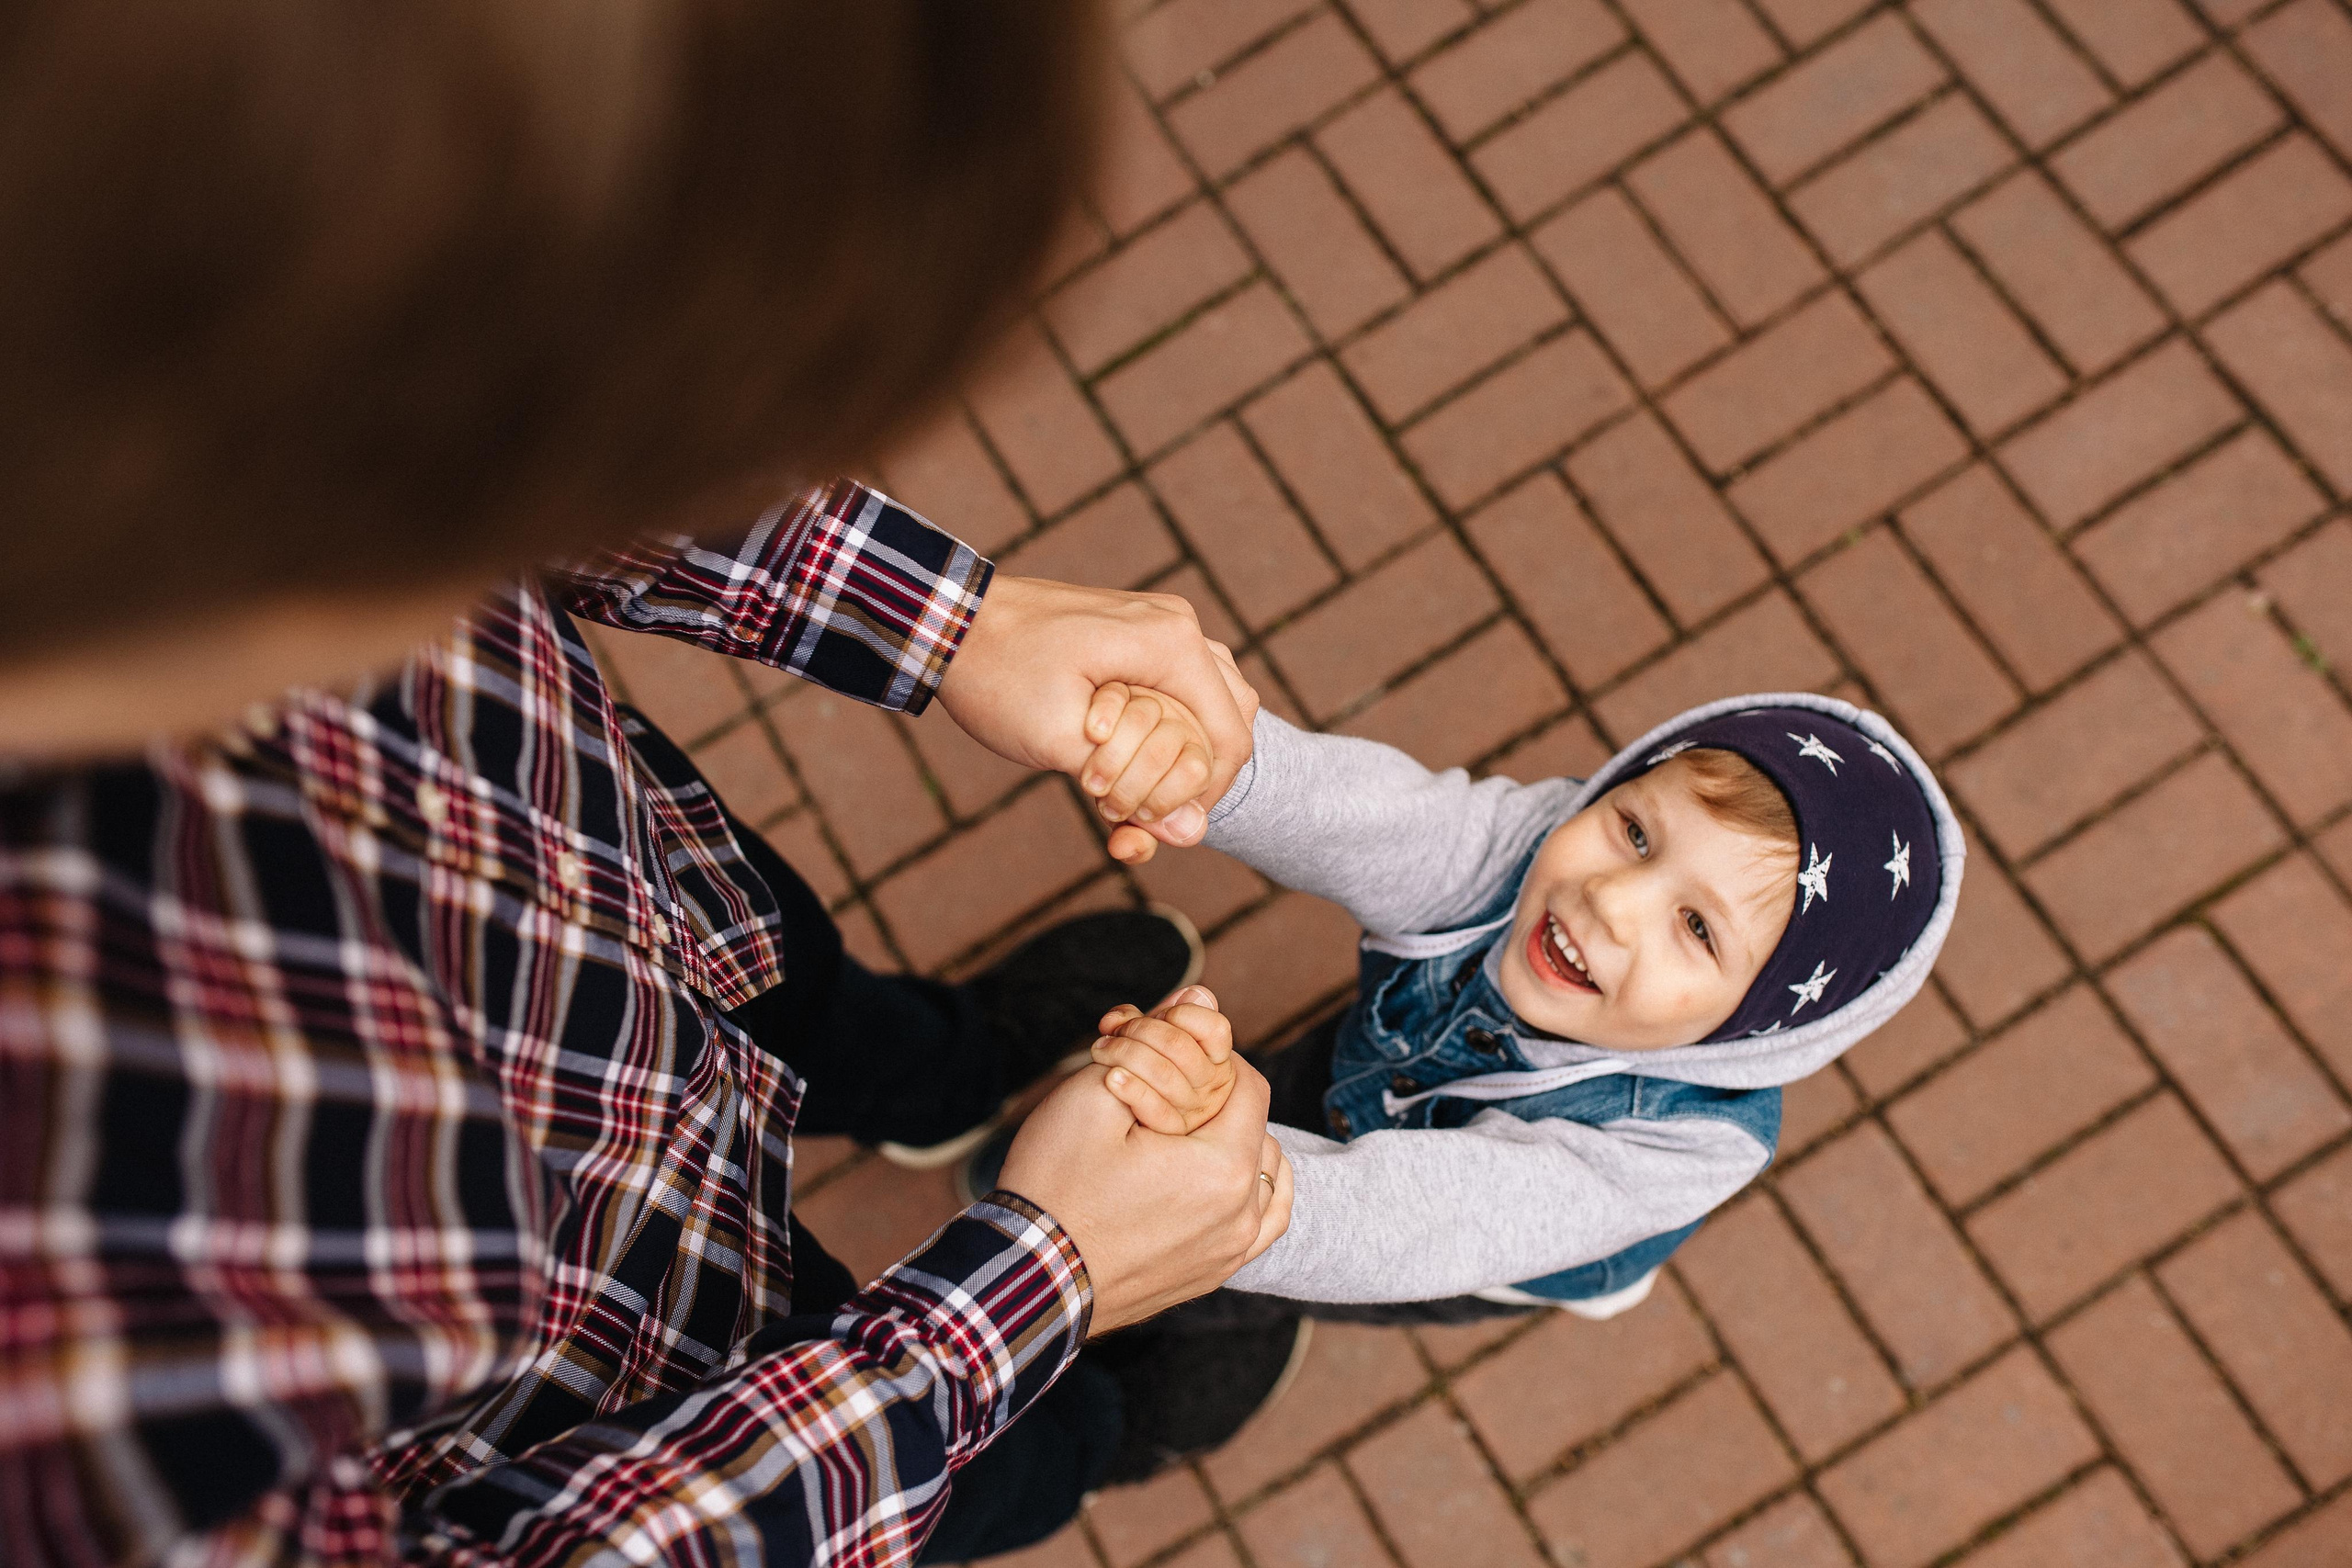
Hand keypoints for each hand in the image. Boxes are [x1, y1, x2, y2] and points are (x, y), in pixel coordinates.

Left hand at [936, 577, 1258, 850]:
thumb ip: (1134, 790)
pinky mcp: (1137, 632)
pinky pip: (1180, 685)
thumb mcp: (1061, 744)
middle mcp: (1177, 626)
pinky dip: (1166, 725)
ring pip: (1210, 702)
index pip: (1231, 738)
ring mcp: (1159, 624)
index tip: (1159, 823)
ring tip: (1134, 781)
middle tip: (1144, 804)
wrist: (948, 621)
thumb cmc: (999, 677)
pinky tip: (1125, 753)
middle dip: (1196, 773)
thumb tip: (1192, 836)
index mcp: (1171, 646)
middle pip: (1232, 718)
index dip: (1206, 795)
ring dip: (1182, 750)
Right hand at [995, 1052, 1290, 1333]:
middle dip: (1216, 1102)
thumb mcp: (1093, 1091)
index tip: (1167, 1058)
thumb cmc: (1055, 1184)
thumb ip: (1155, 1039)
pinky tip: (1221, 1178)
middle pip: (1255, 1127)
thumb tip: (1200, 998)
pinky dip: (1252, 1193)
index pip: (1246, 1083)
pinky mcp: (1211, 1276)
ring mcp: (1230, 1253)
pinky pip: (1261, 1224)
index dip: (1209, 1058)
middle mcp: (1242, 1216)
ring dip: (1237, 1145)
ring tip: (1186, 1131)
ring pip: (1267, 1176)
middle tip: (1163, 1095)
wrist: (1027, 1279)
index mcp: (1224, 1169)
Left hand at [1093, 985, 1237, 1133]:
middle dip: (1140, 1029)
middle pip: (1181, 1046)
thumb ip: (1164, 1016)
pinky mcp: (1173, 1131)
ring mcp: (1195, 1110)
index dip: (1181, 1014)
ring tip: (1100, 1048)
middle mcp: (1213, 1083)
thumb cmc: (1142, 1065)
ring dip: (1124, 1054)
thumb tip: (1193, 993)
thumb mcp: (1152, 1037)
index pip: (1215, 1028)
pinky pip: (1156, 1110)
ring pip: (1164, 1073)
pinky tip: (1110, 1077)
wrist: (1119, 1115)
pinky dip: (1131, 1089)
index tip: (1158, 1014)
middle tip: (1114, 1030)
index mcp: (1216, 1057)